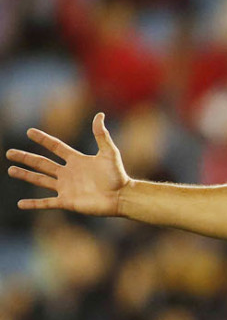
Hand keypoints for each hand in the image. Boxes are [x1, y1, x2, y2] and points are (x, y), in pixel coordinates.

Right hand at [6, 112, 130, 215]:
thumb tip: (100, 114)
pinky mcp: (67, 201)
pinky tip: (20, 204)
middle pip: (43, 163)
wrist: (122, 197)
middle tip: (9, 153)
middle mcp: (68, 173)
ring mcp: (66, 188)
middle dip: (26, 158)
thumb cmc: (118, 176)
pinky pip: (46, 203)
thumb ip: (102, 135)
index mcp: (77, 160)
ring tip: (11, 170)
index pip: (56, 147)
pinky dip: (33, 204)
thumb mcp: (109, 153)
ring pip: (41, 180)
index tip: (30, 131)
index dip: (43, 139)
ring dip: (26, 175)